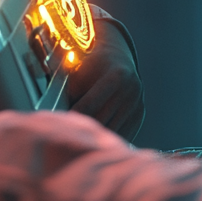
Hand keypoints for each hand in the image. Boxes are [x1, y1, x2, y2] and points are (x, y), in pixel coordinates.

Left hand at [65, 16, 143, 141]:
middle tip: (67, 136)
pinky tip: (95, 142)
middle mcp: (130, 91)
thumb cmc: (91, 65)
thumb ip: (72, 91)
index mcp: (115, 76)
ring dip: (96, 137)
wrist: (117, 57)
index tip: (61, 125)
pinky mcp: (139, 115)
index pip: (90, 103)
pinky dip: (108, 139)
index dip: (74, 115)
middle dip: (84, 128)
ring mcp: (137, 104)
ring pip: (113, 129)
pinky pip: (123, 133)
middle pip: (102, 118)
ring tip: (79, 142)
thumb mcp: (80, 71)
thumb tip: (62, 114)